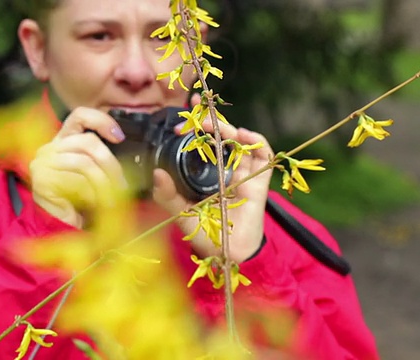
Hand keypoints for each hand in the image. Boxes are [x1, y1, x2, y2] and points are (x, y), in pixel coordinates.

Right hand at [30, 107, 125, 227]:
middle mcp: (49, 147)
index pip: (79, 116)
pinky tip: (94, 204)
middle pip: (88, 142)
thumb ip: (101, 156)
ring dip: (104, 183)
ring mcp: (42, 163)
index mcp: (63, 140)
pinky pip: (76, 182)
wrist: (61, 229)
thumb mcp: (94, 173)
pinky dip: (91, 194)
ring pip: (85, 163)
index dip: (101, 121)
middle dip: (111, 164)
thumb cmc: (80, 201)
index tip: (119, 137)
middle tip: (122, 185)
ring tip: (111, 199)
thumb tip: (123, 143)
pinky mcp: (42, 181)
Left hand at [152, 95, 273, 262]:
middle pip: (222, 136)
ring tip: (214, 126)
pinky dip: (255, 140)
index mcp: (208, 172)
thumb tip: (157, 173)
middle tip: (194, 115)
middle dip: (210, 120)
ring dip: (229, 128)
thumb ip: (166, 195)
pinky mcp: (260, 181)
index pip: (203, 141)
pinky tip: (242, 136)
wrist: (229, 254)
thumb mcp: (180, 212)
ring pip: (241, 140)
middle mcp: (226, 169)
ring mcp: (244, 173)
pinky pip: (263, 154)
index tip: (184, 112)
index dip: (197, 123)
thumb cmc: (207, 234)